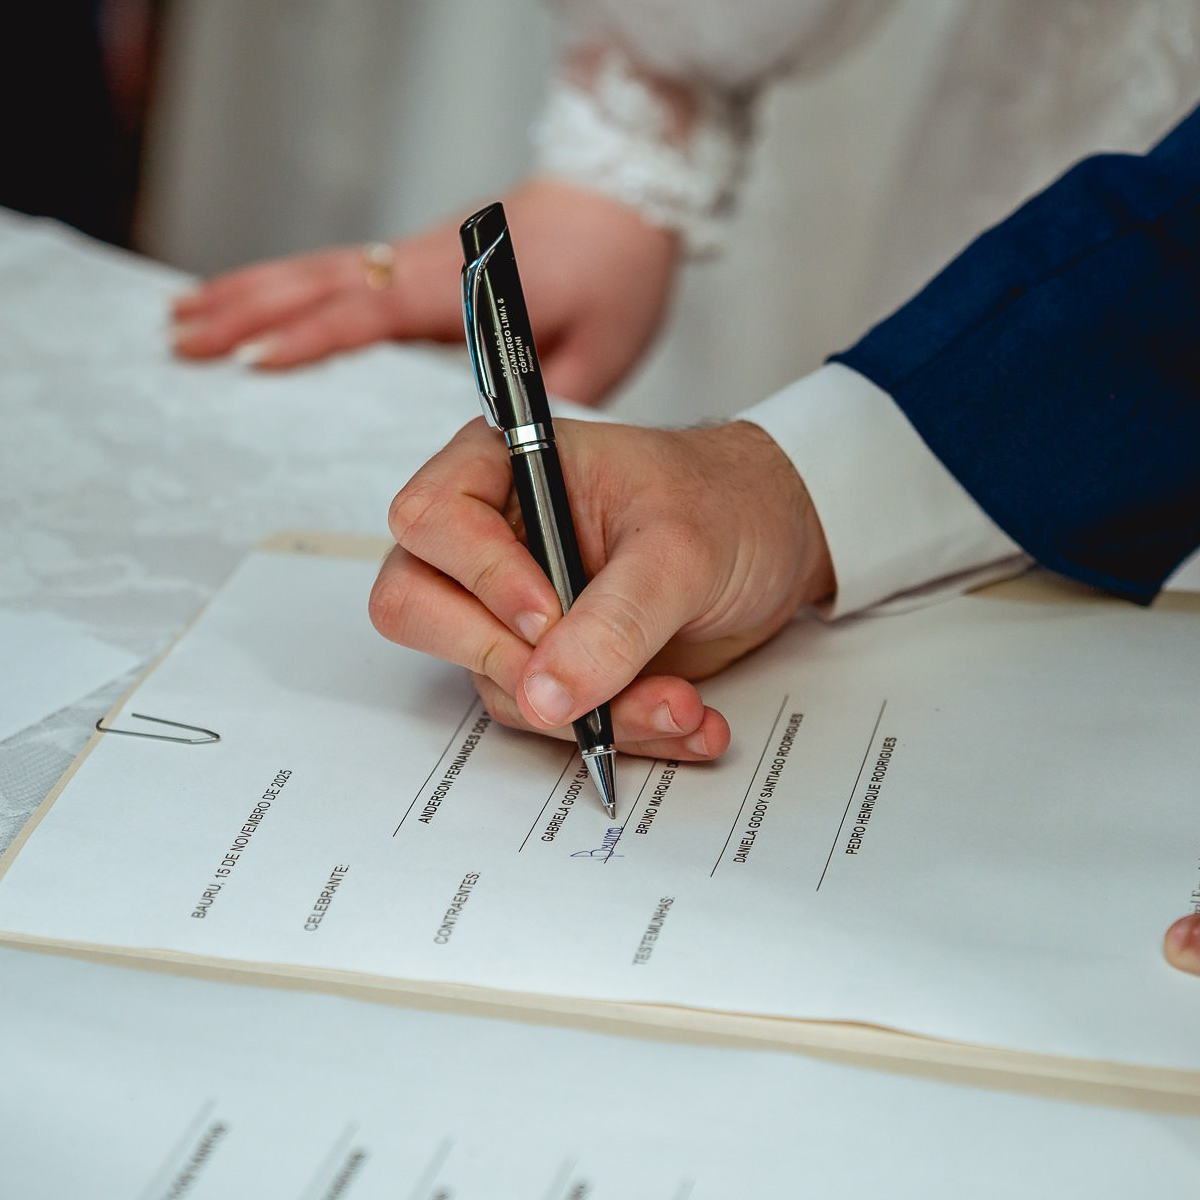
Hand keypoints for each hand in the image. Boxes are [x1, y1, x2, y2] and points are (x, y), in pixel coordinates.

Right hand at [169, 177, 679, 403]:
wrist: (626, 190)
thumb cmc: (618, 267)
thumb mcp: (603, 349)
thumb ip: (551, 405)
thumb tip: (506, 460)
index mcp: (462, 289)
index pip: (373, 310)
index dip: (314, 336)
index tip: (258, 360)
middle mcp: (426, 266)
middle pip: (322, 284)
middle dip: (248, 311)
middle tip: (182, 338)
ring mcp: (418, 258)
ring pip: (319, 271)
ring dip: (251, 293)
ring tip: (184, 316)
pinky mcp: (420, 259)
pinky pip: (337, 270)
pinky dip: (284, 284)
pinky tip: (249, 300)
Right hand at [369, 418, 834, 759]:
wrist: (781, 540)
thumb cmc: (727, 503)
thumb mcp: (680, 551)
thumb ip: (614, 620)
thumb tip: (544, 694)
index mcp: (503, 467)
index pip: (430, 520)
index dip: (479, 576)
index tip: (548, 614)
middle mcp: (492, 538)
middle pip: (417, 608)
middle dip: (506, 661)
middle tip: (584, 680)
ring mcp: (513, 608)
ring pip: (497, 683)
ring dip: (592, 712)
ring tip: (682, 704)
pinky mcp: (552, 664)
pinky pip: (551, 718)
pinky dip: (621, 731)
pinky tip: (689, 721)